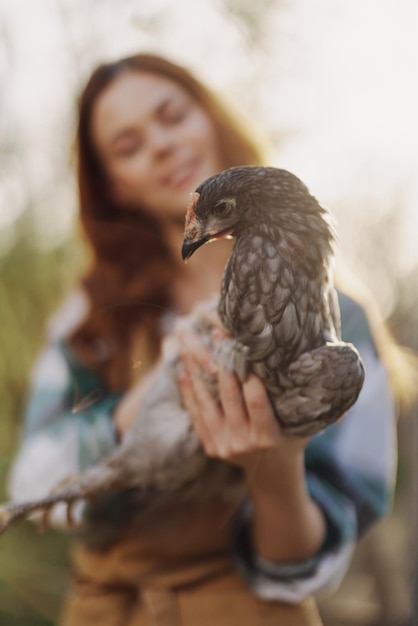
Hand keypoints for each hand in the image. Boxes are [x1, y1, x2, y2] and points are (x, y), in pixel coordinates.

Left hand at [177, 325, 325, 561]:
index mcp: (269, 437)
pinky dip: (189, 394)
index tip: (246, 350)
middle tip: (219, 335)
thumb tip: (331, 369)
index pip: (257, 402)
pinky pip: (197, 416)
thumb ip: (312, 402)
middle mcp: (244, 444)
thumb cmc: (293, 438)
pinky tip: (183, 372)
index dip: (251, 377)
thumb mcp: (306, 424)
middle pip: (230, 399)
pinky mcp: (210, 447)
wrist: (272, 473)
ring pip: (208, 405)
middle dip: (224, 364)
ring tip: (189, 348)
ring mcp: (224, 447)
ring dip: (197, 375)